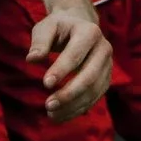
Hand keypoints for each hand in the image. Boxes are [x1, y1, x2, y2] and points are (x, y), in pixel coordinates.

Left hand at [26, 3, 113, 121]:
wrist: (79, 24)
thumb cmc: (59, 27)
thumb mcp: (46, 27)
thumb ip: (40, 41)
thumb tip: (32, 59)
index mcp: (89, 31)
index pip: (75, 54)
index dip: (61, 70)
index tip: (45, 84)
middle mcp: (104, 48)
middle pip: (89, 76)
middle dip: (69, 93)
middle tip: (48, 105)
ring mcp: (108, 65)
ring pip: (94, 91)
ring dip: (73, 106)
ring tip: (51, 115)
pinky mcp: (106, 79)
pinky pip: (95, 98)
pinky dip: (78, 109)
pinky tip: (61, 115)